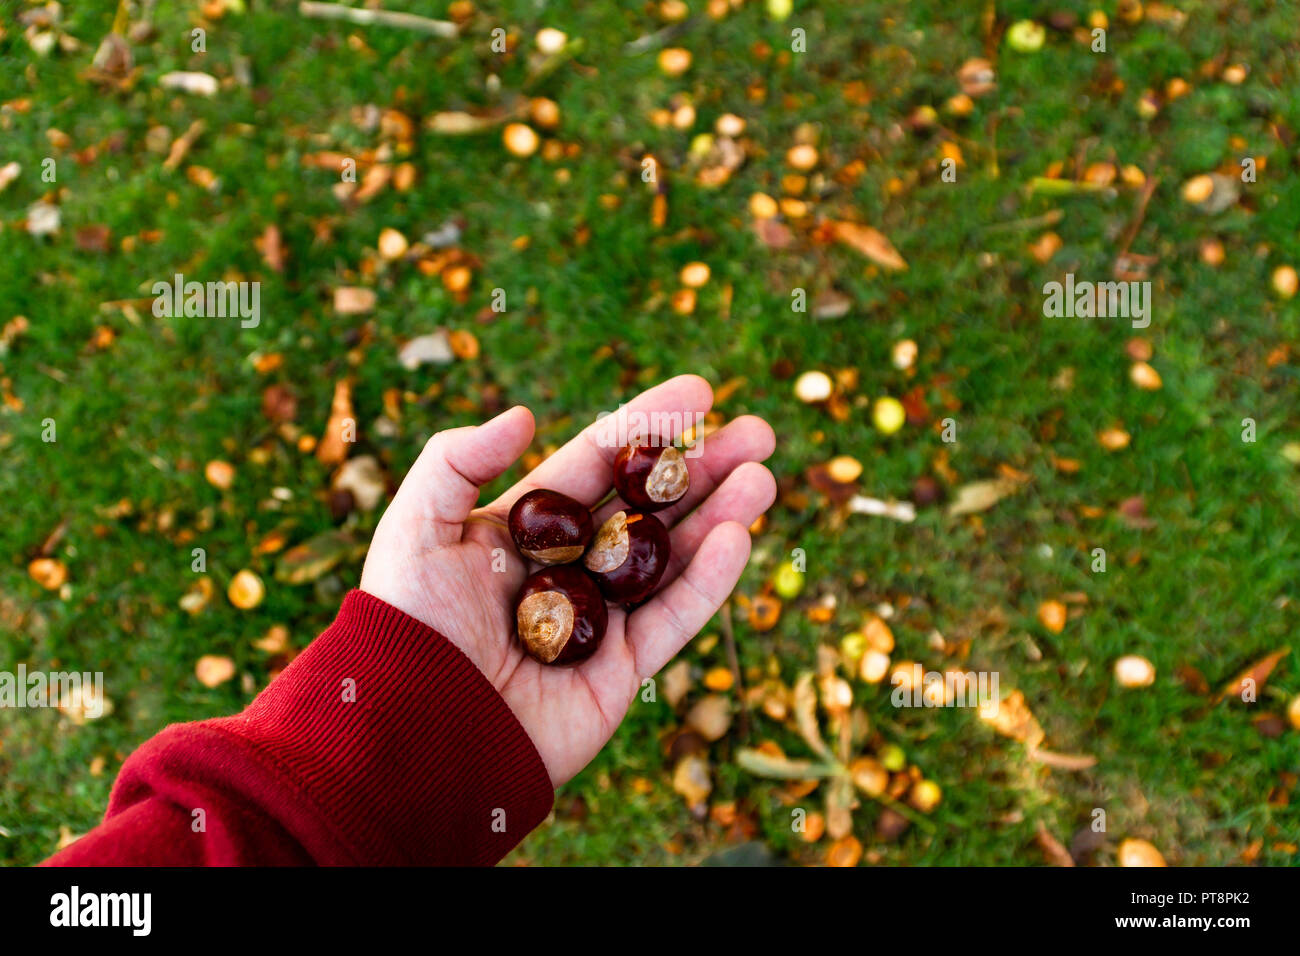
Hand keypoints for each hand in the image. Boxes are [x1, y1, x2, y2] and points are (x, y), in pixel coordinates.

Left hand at [360, 375, 775, 785]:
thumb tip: (525, 414)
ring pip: (672, 557)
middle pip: (649, 505)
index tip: (700, 393)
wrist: (416, 729)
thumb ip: (457, 460)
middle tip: (758, 433)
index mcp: (526, 528)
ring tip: (763, 477)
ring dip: (720, 514)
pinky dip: (709, 580)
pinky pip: (674, 618)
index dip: (648, 426)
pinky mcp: (621, 670)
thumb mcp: (414, 527)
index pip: (598, 462)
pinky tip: (738, 536)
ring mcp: (600, 619)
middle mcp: (569, 568)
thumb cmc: (407, 623)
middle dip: (704, 467)